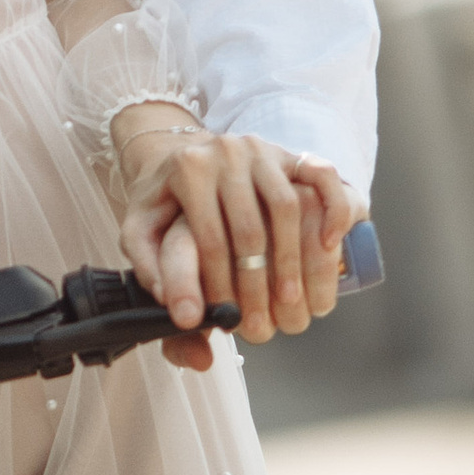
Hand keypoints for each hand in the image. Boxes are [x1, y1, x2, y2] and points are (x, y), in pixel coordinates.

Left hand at [111, 118, 360, 365]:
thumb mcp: (140, 226)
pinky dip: (333, 209)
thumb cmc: (164, 200)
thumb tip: (177, 307)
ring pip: (288, 207)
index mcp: (188, 168)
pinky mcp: (290, 153)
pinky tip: (329, 244)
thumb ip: (146, 265)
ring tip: (290, 302)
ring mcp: (263, 150)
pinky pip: (323, 176)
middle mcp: (227, 153)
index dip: (217, 284)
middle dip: (256, 283)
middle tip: (261, 324)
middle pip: (250, 227)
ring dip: (292, 259)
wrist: (186, 154)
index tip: (221, 319)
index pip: (208, 236)